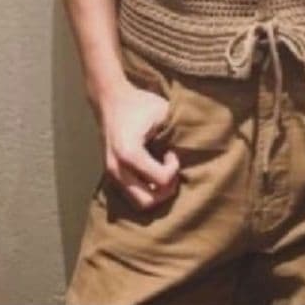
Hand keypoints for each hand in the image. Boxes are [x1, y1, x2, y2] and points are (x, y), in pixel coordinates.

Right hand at [94, 79, 180, 209]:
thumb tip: (195, 149)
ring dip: (155, 192)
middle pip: (148, 201)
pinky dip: (145, 191)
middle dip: (165, 189)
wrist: (111, 100)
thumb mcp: (162, 112)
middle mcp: (116, 168)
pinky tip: (151, 171)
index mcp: (129, 152)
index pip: (161, 180)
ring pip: (138, 203)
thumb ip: (176, 133)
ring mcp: (111, 174)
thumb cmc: (140, 104)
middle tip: (170, 168)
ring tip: (161, 170)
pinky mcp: (110, 176)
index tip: (172, 153)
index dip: (174, 168)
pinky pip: (131, 196)